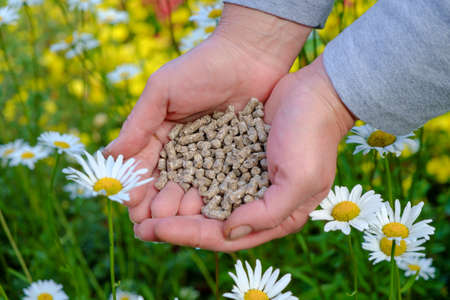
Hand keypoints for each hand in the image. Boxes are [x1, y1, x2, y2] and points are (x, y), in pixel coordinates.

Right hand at [103, 4, 310, 245]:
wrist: (249, 56)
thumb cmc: (202, 68)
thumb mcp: (163, 90)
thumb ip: (138, 123)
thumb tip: (109, 154)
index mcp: (159, 133)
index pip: (142, 166)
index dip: (135, 186)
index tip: (130, 205)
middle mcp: (182, 148)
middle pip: (164, 183)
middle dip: (155, 203)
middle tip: (150, 222)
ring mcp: (208, 155)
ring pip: (189, 187)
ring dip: (179, 205)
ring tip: (174, 221)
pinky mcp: (233, 158)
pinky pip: (218, 182)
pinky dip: (208, 197)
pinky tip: (202, 212)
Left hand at [130, 55, 355, 250]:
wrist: (315, 95)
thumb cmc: (312, 138)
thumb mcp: (299, 180)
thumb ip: (266, 214)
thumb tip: (227, 231)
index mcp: (273, 217)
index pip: (222, 236)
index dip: (186, 234)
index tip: (152, 229)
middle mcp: (254, 203)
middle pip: (207, 221)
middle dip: (172, 223)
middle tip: (137, 224)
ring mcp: (243, 180)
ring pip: (200, 199)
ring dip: (172, 201)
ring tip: (141, 202)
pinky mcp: (234, 157)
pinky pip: (202, 172)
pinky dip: (181, 176)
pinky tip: (159, 174)